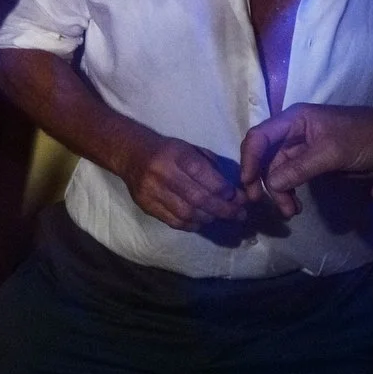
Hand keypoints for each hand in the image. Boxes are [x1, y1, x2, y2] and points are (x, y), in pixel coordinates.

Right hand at [111, 130, 245, 234]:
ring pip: (187, 213)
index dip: (226, 190)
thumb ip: (211, 167)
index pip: (204, 175)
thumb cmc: (168, 151)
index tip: (241, 198)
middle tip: (240, 215)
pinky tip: (203, 221)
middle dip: (224, 209)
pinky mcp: (146, 205)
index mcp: (177, 155)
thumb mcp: (190, 149)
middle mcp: (163, 173)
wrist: (131, 155)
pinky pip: (174, 221)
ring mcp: (152, 191)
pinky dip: (193, 224)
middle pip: (198, 198)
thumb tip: (233, 191)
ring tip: (222, 218)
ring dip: (209, 218)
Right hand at [240, 101, 372, 217]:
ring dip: (280, 192)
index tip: (247, 185)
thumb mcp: (331, 151)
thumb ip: (298, 167)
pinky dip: (291, 192)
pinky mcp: (315, 163)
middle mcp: (294, 132)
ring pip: (279, 172)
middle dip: (264, 182)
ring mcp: (304, 149)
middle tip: (265, 205)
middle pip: (266, 157)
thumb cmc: (366, 138)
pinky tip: (296, 206)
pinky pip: (293, 178)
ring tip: (290, 212)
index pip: (259, 138)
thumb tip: (271, 185)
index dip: (249, 160)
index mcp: (294, 119)